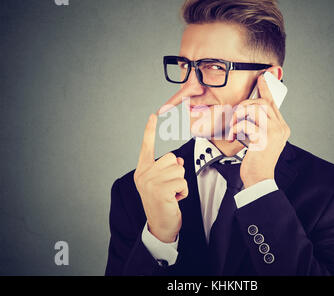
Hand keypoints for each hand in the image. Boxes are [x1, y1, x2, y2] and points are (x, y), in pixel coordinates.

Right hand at [133, 114, 187, 242]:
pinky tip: (174, 200)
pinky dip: (183, 192)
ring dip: (180, 184)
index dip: (149, 130)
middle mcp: (143, 174)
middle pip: (171, 158)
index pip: (146, 146)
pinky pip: (182, 182)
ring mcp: (150, 182)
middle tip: (169, 189)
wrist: (161, 226)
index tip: (153, 115)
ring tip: (172, 195)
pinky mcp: (160, 190)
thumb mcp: (163, 183)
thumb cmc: (163, 203)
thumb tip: (178, 160)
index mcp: (142, 170)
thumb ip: (167, 169)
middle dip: (176, 173)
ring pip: (178, 170)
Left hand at [228, 74, 290, 187]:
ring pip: (256, 109)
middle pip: (264, 103)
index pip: (273, 103)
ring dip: (240, 114)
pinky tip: (234, 135)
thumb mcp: (261, 140)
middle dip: (246, 104)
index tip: (262, 78)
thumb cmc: (257, 160)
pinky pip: (247, 123)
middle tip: (236, 113)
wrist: (259, 178)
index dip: (266, 89)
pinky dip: (237, 127)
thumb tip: (248, 111)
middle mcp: (281, 128)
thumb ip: (260, 125)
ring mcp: (274, 133)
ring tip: (234, 126)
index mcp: (282, 128)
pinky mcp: (264, 138)